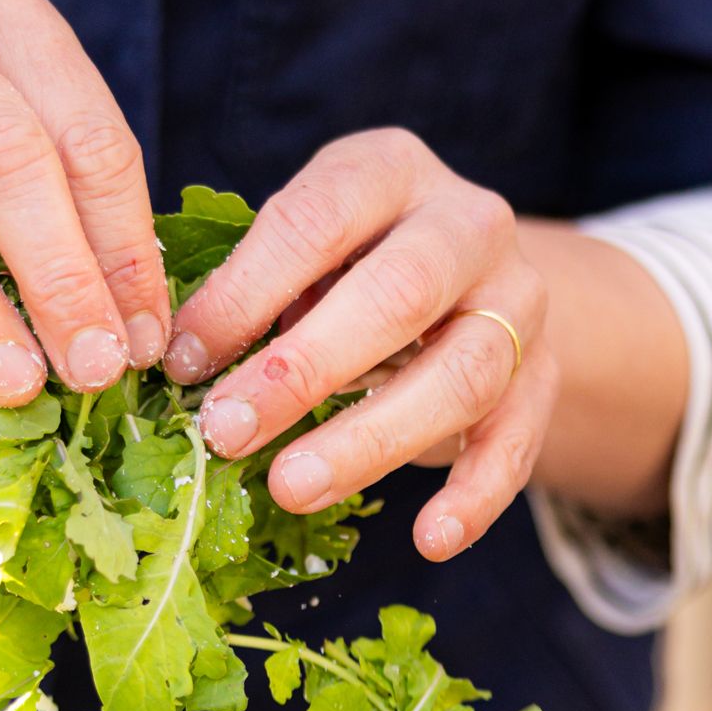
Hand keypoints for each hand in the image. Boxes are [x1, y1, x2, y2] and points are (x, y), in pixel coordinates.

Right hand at [0, 0, 169, 405]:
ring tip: (16, 387)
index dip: (124, 249)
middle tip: (93, 369)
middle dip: (58, 274)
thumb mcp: (3, 140)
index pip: (89, 137)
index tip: (144, 342)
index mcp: (5, 18)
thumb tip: (129, 338)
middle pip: (1, 154)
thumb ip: (63, 211)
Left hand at [165, 132, 555, 563]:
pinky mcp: (541, 378)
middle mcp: (468, 225)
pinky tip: (428, 539)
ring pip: (461, 374)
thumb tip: (170, 360)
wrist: (473, 283)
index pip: (316, 219)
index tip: (183, 361)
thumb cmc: (347, 268)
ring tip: (291, 488)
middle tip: (227, 432)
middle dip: (305, 368)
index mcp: (388, 171)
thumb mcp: (299, 252)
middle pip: (399, 293)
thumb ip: (245, 290)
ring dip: (370, 440)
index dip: (245, 293)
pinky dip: (475, 497)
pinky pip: (516, 441)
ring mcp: (518, 302)